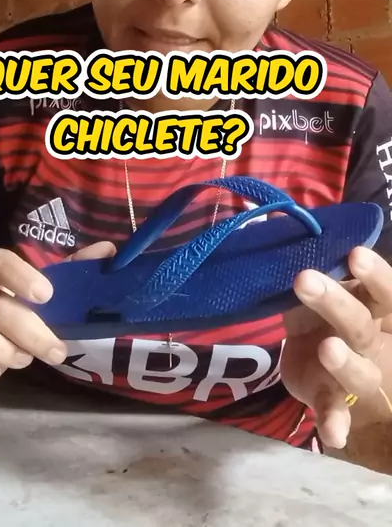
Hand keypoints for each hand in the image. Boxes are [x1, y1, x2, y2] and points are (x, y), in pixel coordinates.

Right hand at [0, 241, 115, 387]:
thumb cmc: (28, 301)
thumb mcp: (55, 283)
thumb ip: (79, 268)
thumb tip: (108, 251)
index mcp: (0, 274)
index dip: (19, 276)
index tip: (47, 295)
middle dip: (30, 333)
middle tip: (57, 350)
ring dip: (0, 351)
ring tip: (23, 359)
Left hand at [281, 246, 391, 448]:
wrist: (330, 362)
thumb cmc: (332, 312)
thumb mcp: (326, 283)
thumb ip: (311, 258)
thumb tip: (271, 216)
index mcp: (375, 306)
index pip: (384, 289)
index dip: (374, 273)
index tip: (354, 254)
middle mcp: (373, 338)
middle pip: (362, 323)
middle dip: (337, 303)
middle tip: (304, 279)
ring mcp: (358, 373)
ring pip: (358, 372)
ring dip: (345, 363)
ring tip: (328, 348)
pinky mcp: (334, 400)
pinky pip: (337, 413)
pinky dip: (335, 424)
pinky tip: (333, 436)